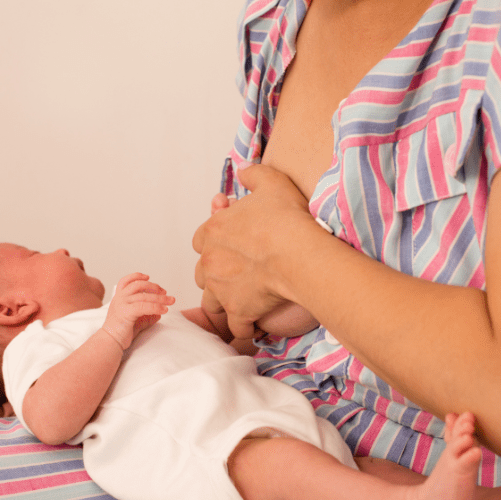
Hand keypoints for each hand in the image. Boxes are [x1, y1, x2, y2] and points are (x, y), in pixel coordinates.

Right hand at [102, 273, 174, 348]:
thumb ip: (146, 316)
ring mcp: (122, 304)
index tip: (148, 277)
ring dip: (160, 298)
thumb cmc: (121, 332)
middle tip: (165, 293)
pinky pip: (144, 306)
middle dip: (154, 287)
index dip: (137, 276)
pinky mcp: (126, 312)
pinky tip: (164, 310)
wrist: (109, 342)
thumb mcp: (135, 321)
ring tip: (171, 301)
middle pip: (139, 285)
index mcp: (119, 297)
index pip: (126, 281)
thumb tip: (159, 314)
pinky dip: (156, 307)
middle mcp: (119, 298)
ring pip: (144, 296)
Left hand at [192, 164, 313, 338]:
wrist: (299, 253)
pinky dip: (243, 328)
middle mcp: (210, 261)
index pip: (200, 241)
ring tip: (241, 303)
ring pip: (211, 303)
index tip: (231, 247)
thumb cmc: (286, 218)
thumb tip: (244, 171)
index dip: (215, 245)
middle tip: (237, 276)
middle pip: (202, 274)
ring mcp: (221, 289)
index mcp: (213, 231)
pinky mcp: (238, 311)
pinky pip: (235, 326)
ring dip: (223, 304)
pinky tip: (255, 325)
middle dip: (216, 276)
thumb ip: (254, 175)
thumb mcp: (271, 182)